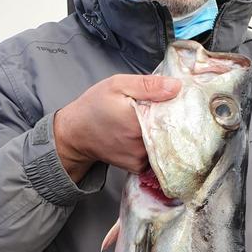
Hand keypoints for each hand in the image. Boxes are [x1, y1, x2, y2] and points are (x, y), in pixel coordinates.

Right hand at [53, 74, 180, 182]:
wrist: (75, 133)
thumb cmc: (94, 106)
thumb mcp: (118, 85)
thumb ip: (148, 85)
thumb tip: (176, 87)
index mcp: (138, 121)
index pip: (173, 114)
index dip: (175, 107)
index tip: (171, 100)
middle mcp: (141, 144)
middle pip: (170, 131)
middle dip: (169, 120)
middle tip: (157, 110)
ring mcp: (140, 158)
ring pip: (163, 144)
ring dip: (161, 133)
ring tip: (147, 122)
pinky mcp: (137, 167)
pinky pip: (155, 156)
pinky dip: (153, 146)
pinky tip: (142, 136)